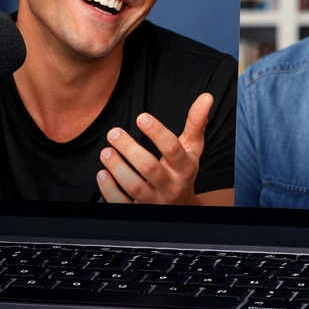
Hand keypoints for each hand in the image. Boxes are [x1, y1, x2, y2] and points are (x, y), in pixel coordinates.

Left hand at [97, 93, 213, 204]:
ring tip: (106, 152)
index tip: (141, 117)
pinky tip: (102, 174)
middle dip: (130, 149)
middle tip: (114, 133)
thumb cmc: (182, 171)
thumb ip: (196, 123)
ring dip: (117, 168)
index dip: (157, 132)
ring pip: (135, 187)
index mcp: (185, 167)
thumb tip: (206, 97)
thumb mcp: (192, 148)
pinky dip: (110, 190)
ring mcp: (155, 201)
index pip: (173, 149)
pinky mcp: (140, 211)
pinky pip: (122, 204)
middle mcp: (171, 186)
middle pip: (150, 167)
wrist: (180, 208)